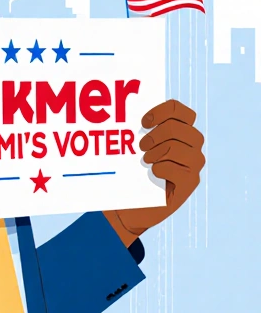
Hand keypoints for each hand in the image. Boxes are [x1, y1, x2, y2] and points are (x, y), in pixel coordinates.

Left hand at [105, 99, 203, 245]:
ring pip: (181, 147)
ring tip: (145, 160)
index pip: (181, 110)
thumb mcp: (129, 147)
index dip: (163, 111)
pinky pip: (181, 170)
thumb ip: (134, 129)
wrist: (127, 204)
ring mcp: (192, 165)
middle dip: (159, 133)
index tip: (143, 122)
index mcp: (178, 130)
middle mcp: (190, 146)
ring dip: (159, 151)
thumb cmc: (127, 171)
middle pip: (182, 128)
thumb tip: (120, 109)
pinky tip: (153, 173)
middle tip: (141, 145)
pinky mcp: (190, 183)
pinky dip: (162, 169)